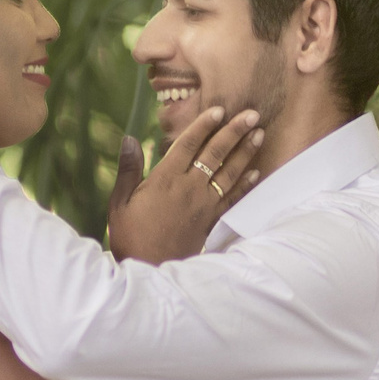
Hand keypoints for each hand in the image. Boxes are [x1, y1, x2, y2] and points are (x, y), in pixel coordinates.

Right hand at [107, 105, 263, 264]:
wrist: (149, 270)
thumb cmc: (130, 236)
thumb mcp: (120, 202)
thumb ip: (128, 169)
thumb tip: (130, 139)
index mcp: (164, 180)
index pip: (188, 145)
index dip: (204, 125)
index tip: (218, 109)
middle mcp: (188, 188)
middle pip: (215, 154)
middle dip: (234, 131)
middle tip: (251, 114)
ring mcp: (203, 205)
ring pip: (229, 172)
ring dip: (245, 152)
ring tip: (259, 133)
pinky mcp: (211, 221)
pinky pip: (233, 198)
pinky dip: (245, 184)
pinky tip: (255, 171)